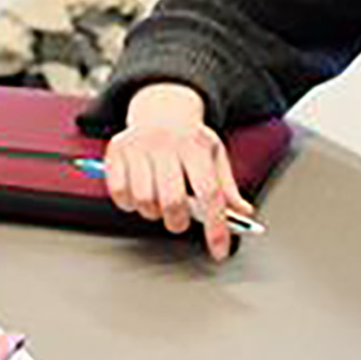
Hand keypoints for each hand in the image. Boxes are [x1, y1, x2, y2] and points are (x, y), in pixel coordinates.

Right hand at [104, 82, 256, 259]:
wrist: (161, 107)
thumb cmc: (190, 138)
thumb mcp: (214, 155)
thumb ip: (227, 187)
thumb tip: (243, 213)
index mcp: (196, 146)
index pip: (210, 194)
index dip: (216, 227)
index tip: (219, 251)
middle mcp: (166, 144)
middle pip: (173, 201)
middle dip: (177, 223)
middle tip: (179, 221)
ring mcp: (139, 146)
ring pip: (143, 200)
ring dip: (152, 213)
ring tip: (157, 201)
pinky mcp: (116, 150)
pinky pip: (119, 192)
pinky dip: (128, 203)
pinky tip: (137, 193)